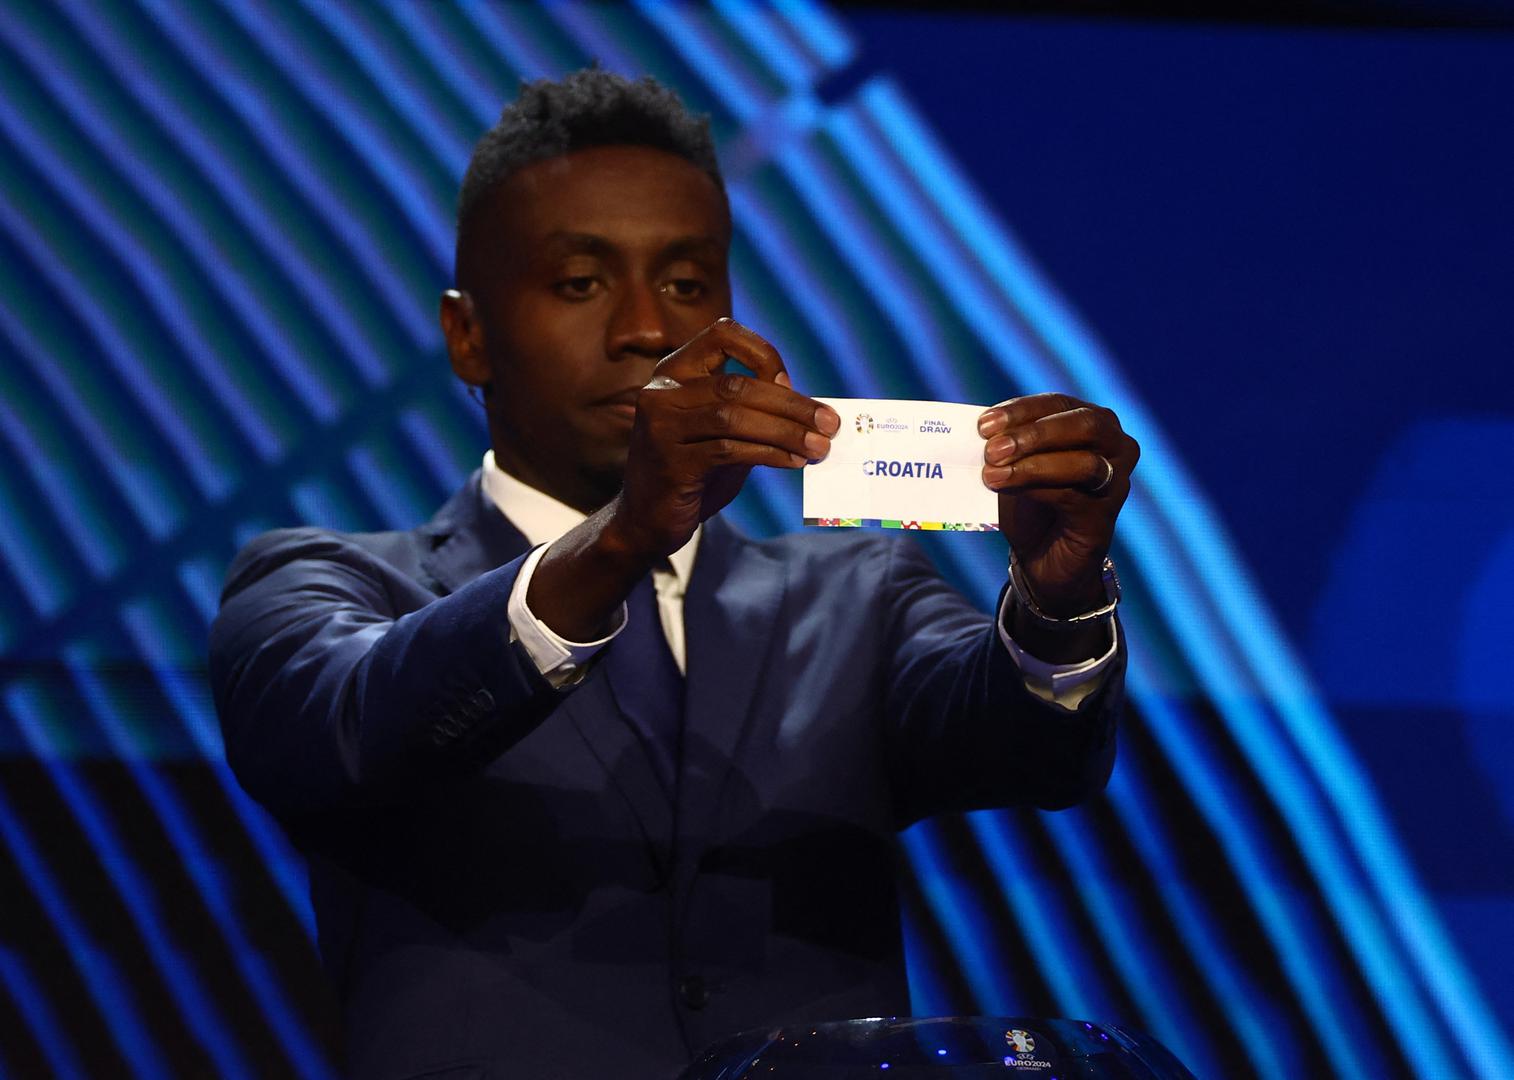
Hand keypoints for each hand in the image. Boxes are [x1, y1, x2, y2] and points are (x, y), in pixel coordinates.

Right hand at [609, 318, 839, 558]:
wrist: (646, 521)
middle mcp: (661, 391)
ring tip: (819, 447)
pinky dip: (769, 454)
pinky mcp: (670, 461)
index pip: (722, 334)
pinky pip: (729, 450)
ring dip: (786, 431)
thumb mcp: (724, 433)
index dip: (764, 353)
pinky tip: (793, 462)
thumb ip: (754, 411)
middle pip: (737, 383)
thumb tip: (806, 403)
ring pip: (734, 416)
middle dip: (791, 404)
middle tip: (829, 423)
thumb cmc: (693, 473)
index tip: (794, 384)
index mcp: (674, 372)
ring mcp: (660, 426)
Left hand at [979, 393, 1138, 616]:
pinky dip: (1036, 489)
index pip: (1058, 403)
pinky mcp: (1105, 515)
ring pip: (1083, 462)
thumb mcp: (1017, 465)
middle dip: (1034, 433)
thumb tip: (985, 431)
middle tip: (992, 449)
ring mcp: (1117, 481)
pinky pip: (1074, 495)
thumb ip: (1008, 444)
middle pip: (1083, 425)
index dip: (1021, 410)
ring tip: (992, 473)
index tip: (984, 424)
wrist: (1042, 557)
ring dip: (1033, 464)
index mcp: (1092, 422)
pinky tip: (1006, 488)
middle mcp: (1115, 446)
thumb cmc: (1030, 503)